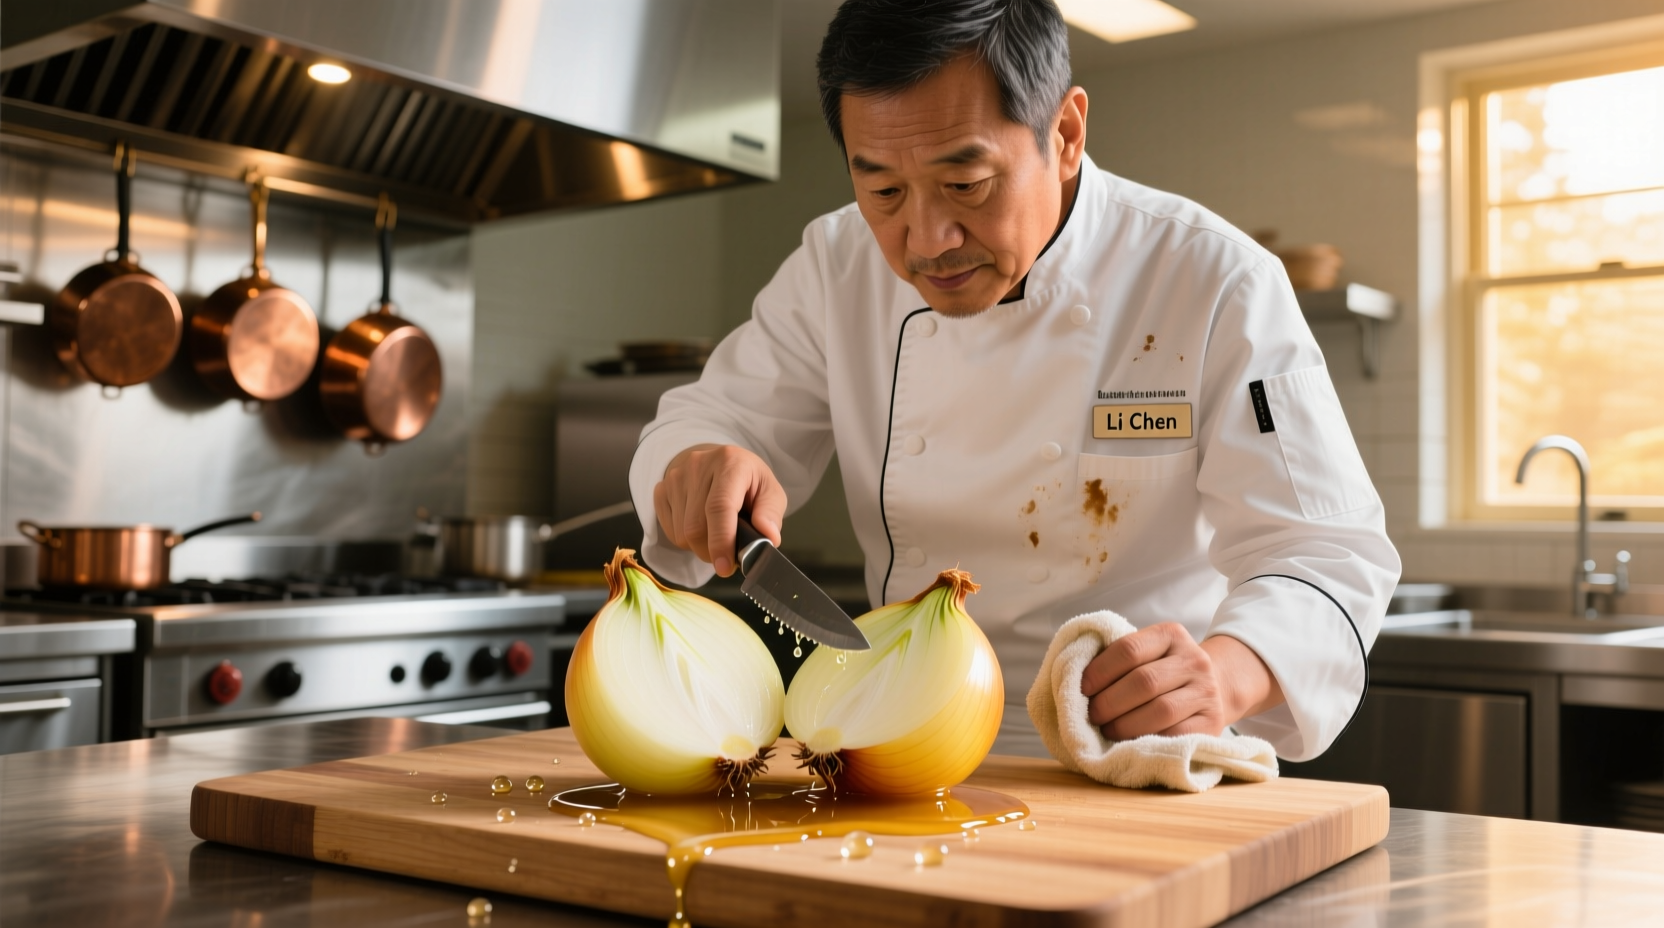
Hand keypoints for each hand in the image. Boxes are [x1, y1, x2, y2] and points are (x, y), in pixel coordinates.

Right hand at [652, 444, 786, 576]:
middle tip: (728, 555)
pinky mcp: (661, 489)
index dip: (721, 540)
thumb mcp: (769, 491)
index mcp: (730, 462)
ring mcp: (675, 477)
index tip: (725, 567)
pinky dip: (686, 540)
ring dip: (700, 546)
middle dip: (712, 552)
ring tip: (716, 533)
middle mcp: (698, 465)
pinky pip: (670, 532)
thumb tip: (768, 536)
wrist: (717, 464)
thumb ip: (771, 513)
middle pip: (696, 527)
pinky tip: (701, 526)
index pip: (719, 506)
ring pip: (681, 534)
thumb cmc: (747, 482)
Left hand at [1081, 624, 1282, 739]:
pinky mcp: (1213, 723)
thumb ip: (1118, 660)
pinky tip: (1131, 741)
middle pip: (1143, 681)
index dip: (1099, 671)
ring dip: (1125, 724)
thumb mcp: (1148, 653)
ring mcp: (1207, 691)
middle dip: (1109, 702)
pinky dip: (1148, 739)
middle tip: (1091, 716)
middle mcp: (1194, 660)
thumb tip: (1073, 683)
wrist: (1216, 686)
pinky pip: (1176, 734)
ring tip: (1107, 730)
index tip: (1081, 689)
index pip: (1129, 649)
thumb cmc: (1164, 671)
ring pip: (1161, 710)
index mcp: (1171, 635)